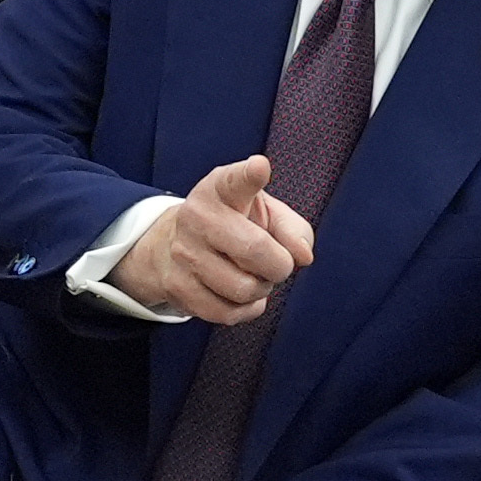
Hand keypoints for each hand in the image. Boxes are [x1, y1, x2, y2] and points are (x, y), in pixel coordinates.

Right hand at [104, 156, 318, 323]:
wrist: (179, 245)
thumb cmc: (237, 225)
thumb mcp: (267, 214)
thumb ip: (294, 230)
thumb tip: (303, 257)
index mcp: (221, 188)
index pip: (236, 180)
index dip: (250, 175)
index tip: (260, 167)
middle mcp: (197, 216)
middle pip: (254, 250)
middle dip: (280, 265)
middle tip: (278, 263)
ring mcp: (183, 253)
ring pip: (243, 288)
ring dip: (261, 290)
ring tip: (254, 277)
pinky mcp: (177, 286)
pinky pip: (227, 313)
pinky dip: (246, 309)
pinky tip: (243, 296)